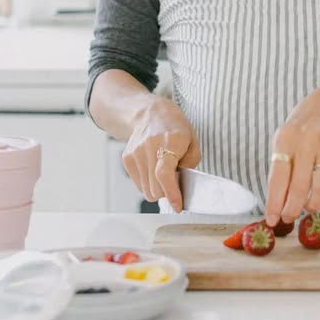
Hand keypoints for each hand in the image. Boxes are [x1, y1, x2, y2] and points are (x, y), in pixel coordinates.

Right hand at [123, 97, 200, 211]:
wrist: (150, 114)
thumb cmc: (176, 129)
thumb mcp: (193, 142)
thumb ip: (190, 164)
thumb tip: (182, 186)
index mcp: (170, 141)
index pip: (165, 174)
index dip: (171, 193)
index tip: (178, 206)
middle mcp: (149, 147)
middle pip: (155, 188)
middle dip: (168, 192)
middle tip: (176, 182)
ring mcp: (135, 153)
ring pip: (146, 191)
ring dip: (158, 189)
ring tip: (164, 173)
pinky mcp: (127, 159)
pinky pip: (139, 185)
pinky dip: (149, 183)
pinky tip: (154, 169)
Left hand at [265, 85, 319, 225]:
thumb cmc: (303, 127)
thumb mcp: (286, 139)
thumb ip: (281, 167)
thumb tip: (277, 203)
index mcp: (285, 139)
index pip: (277, 178)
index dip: (274, 203)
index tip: (272, 220)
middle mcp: (306, 140)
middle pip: (299, 186)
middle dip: (293, 208)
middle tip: (290, 218)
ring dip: (314, 204)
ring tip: (309, 210)